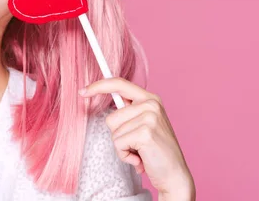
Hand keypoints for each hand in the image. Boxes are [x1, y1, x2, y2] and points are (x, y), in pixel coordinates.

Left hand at [79, 78, 194, 200]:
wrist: (175, 175)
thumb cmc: (155, 152)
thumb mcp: (144, 125)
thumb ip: (129, 112)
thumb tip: (104, 97)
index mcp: (150, 99)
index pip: (119, 83)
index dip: (99, 86)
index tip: (83, 91)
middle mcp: (151, 104)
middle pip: (111, 117)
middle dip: (118, 136)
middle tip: (137, 146)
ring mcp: (149, 117)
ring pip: (113, 131)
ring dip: (122, 147)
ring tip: (140, 152)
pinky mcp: (145, 132)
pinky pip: (118, 143)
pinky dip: (125, 155)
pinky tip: (140, 159)